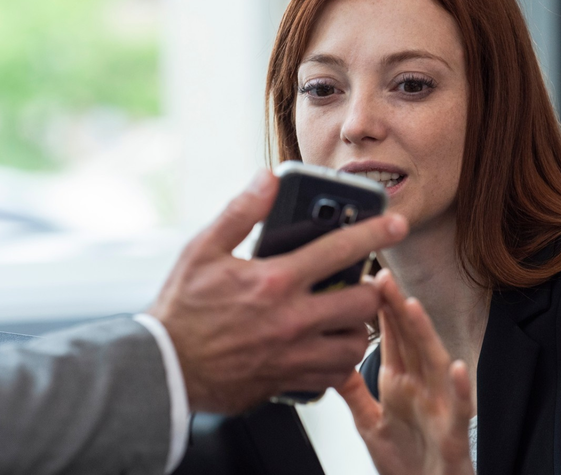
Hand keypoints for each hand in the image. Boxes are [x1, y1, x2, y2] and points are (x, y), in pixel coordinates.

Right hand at [148, 170, 408, 413]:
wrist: (165, 370)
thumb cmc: (181, 310)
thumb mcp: (202, 250)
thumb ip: (240, 213)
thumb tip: (266, 180)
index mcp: (274, 281)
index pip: (339, 249)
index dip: (375, 231)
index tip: (396, 223)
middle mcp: (291, 319)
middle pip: (362, 302)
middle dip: (369, 288)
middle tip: (360, 281)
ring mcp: (293, 354)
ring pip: (356, 343)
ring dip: (358, 327)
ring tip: (345, 315)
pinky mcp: (288, 380)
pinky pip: (334, 374)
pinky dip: (339, 359)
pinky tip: (326, 345)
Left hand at [337, 270, 474, 474]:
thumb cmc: (406, 462)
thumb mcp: (370, 423)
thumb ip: (354, 392)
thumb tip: (332, 363)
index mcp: (401, 384)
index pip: (392, 338)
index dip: (382, 309)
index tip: (369, 280)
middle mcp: (422, 388)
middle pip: (411, 340)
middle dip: (398, 308)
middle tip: (384, 278)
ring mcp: (439, 407)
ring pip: (435, 363)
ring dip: (425, 334)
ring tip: (412, 307)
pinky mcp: (453, 432)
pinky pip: (460, 409)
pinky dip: (461, 389)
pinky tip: (457, 368)